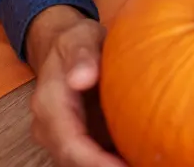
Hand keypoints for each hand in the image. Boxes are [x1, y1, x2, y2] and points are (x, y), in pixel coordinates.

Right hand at [25, 6, 125, 166]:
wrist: (64, 47)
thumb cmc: (76, 42)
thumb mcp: (81, 38)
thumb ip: (82, 56)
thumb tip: (80, 78)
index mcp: (49, 104)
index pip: (69, 144)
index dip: (95, 162)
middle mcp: (50, 127)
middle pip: (74, 162)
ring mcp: (62, 135)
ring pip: (81, 164)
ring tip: (143, 163)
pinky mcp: (78, 139)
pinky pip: (91, 158)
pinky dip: (112, 162)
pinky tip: (140, 158)